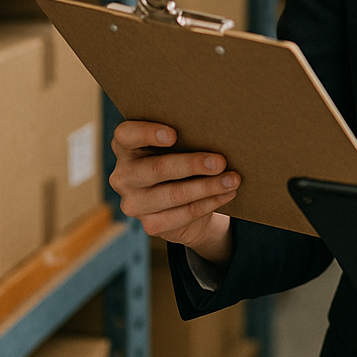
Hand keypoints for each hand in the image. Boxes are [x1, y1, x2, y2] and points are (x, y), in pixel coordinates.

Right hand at [109, 119, 237, 264]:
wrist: (180, 201)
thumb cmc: (181, 157)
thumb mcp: (178, 144)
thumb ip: (186, 135)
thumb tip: (217, 131)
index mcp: (126, 146)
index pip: (126, 135)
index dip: (147, 133)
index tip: (173, 135)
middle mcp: (124, 175)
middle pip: (157, 168)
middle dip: (192, 164)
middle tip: (220, 161)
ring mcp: (134, 203)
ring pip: (175, 194)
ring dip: (208, 187)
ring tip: (232, 179)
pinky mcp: (150, 225)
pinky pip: (185, 214)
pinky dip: (210, 203)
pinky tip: (227, 194)